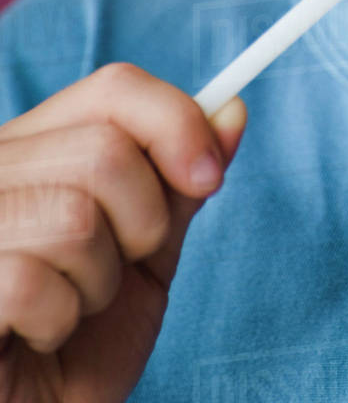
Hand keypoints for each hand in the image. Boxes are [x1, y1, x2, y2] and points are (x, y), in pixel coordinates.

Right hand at [0, 63, 246, 402]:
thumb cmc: (83, 340)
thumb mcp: (148, 253)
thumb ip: (181, 184)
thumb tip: (232, 109)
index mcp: (39, 145)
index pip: (115, 88)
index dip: (176, 122)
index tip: (209, 175)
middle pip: (107, 150)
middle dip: (142, 222)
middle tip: (120, 267)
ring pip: (76, 215)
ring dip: (100, 280)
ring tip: (74, 305)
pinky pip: (35, 280)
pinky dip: (60, 319)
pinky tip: (39, 333)